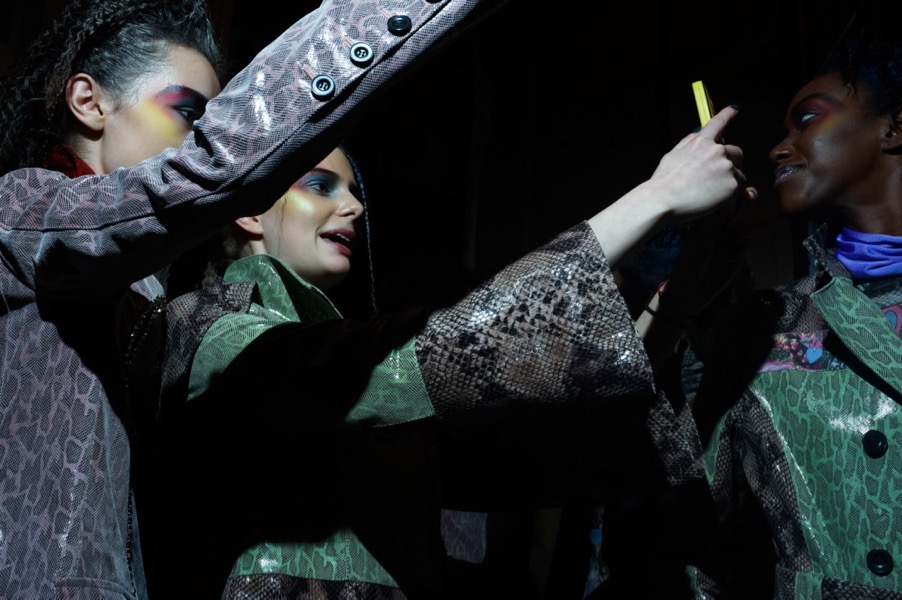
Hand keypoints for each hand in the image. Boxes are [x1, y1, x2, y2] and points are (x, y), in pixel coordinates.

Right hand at [645, 105, 744, 222]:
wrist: (662, 200)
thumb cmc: (663, 182)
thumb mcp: (672, 155)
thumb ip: (688, 144)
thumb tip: (699, 134)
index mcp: (700, 142)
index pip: (717, 123)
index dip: (727, 114)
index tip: (735, 109)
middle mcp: (716, 151)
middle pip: (736, 152)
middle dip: (733, 162)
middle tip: (723, 176)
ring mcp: (725, 167)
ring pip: (738, 174)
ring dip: (730, 182)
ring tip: (712, 194)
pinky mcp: (732, 184)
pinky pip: (738, 191)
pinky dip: (730, 196)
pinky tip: (714, 202)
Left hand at [660, 204, 746, 320]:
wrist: (690, 293)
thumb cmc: (689, 266)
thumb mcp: (700, 244)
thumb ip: (713, 226)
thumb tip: (724, 204)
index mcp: (703, 230)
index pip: (717, 214)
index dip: (725, 206)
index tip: (733, 197)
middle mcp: (716, 236)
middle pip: (731, 221)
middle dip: (739, 215)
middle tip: (745, 209)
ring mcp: (726, 247)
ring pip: (739, 233)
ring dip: (743, 230)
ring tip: (743, 228)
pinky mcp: (735, 260)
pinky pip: (743, 249)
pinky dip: (744, 245)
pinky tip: (745, 243)